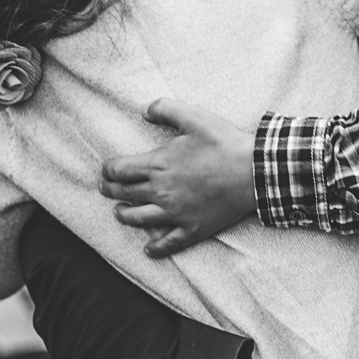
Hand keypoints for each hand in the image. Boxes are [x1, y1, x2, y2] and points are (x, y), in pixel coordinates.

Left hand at [100, 97, 256, 254]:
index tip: (107, 168)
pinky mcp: (192, 228)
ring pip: (139, 218)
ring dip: (124, 215)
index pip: (120, 169)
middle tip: (105, 188)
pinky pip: (168, 242)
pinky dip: (156, 248)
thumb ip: (165, 108)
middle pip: (125, 193)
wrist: (254, 172)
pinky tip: (148, 250)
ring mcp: (176, 213)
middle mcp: (161, 191)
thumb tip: (143, 110)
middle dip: (111, 190)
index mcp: (159, 165)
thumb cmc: (224, 143)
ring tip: (118, 212)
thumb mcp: (194, 116)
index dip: (108, 169)